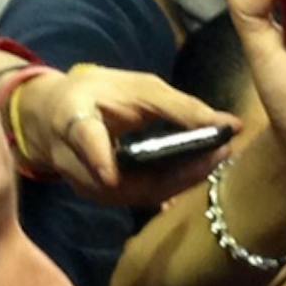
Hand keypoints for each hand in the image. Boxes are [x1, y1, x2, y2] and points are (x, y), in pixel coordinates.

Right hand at [11, 66, 238, 205]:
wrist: (56, 117)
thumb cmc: (99, 94)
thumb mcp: (136, 87)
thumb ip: (180, 107)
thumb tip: (230, 124)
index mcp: (71, 120)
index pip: (83, 140)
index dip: (96, 159)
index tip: (110, 176)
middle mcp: (73, 160)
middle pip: (121, 180)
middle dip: (173, 173)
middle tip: (218, 153)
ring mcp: (86, 185)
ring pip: (136, 194)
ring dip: (179, 181)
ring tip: (215, 160)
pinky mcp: (102, 197)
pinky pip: (140, 196)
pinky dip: (171, 185)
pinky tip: (198, 172)